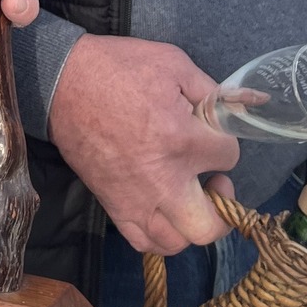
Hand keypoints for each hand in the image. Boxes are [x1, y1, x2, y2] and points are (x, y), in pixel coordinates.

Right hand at [46, 36, 237, 254]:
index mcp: (182, 139)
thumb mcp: (172, 63)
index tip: (211, 130)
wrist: (62, 82)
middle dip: (223, 205)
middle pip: (212, 224)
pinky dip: (160, 235)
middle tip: (214, 180)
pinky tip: (165, 211)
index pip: (229, 156)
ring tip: (190, 196)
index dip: (225, 140)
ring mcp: (136, 199)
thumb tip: (244, 104)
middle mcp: (163, 180)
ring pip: (179, 243)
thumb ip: (211, 90)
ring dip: (192, 223)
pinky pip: (144, 242)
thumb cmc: (118, 69)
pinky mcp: (114, 206)